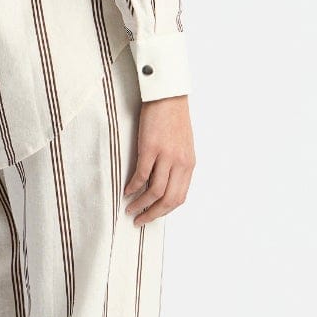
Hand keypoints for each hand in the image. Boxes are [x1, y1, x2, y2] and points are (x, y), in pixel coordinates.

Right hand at [123, 95, 195, 224]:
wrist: (168, 96)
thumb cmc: (172, 118)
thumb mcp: (181, 146)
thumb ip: (176, 165)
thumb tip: (162, 184)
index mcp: (189, 164)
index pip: (180, 197)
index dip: (165, 211)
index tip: (153, 216)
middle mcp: (180, 163)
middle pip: (168, 199)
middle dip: (153, 214)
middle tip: (140, 221)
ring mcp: (166, 156)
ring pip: (155, 191)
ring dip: (141, 204)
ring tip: (130, 209)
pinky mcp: (151, 148)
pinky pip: (141, 175)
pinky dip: (133, 187)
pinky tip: (126, 191)